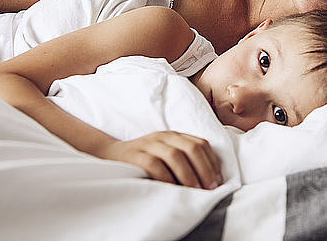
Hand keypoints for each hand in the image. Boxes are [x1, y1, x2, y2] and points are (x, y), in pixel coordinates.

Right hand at [95, 131, 222, 188]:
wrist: (108, 155)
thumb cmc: (143, 160)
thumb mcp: (165, 154)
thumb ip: (183, 159)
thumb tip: (209, 179)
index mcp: (174, 135)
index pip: (200, 143)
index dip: (212, 162)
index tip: (218, 180)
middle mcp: (163, 136)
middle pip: (192, 148)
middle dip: (205, 169)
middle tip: (211, 188)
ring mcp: (148, 144)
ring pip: (176, 156)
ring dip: (189, 175)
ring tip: (196, 191)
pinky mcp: (135, 155)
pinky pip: (155, 165)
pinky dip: (167, 178)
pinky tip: (173, 189)